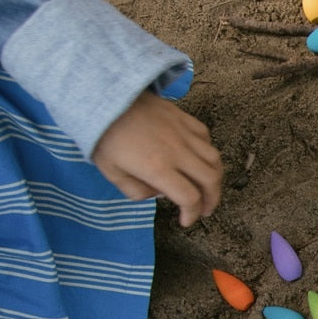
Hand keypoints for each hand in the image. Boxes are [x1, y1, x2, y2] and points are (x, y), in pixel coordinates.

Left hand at [92, 91, 224, 226]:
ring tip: (208, 186)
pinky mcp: (184, 118)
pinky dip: (207, 152)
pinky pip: (206, 138)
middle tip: (205, 209)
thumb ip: (136, 191)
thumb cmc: (103, 137)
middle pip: (210, 181)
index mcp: (158, 168)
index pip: (189, 198)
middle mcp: (178, 152)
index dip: (191, 214)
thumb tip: (158, 194)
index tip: (186, 221)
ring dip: (215, 178)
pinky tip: (198, 158)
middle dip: (211, 200)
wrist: (103, 97)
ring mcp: (184, 133)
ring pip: (214, 160)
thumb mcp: (111, 172)